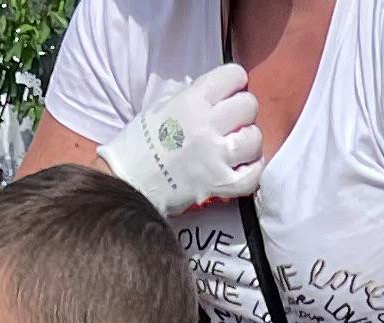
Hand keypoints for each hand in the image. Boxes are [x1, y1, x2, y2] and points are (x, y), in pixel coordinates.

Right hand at [100, 61, 263, 214]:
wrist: (129, 181)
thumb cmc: (143, 142)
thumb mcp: (162, 104)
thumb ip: (191, 94)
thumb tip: (216, 90)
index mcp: (192, 100)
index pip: (233, 76)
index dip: (234, 83)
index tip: (229, 93)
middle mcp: (206, 125)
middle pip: (249, 106)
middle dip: (243, 112)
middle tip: (232, 122)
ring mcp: (215, 156)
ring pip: (255, 139)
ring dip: (249, 142)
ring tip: (236, 147)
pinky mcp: (219, 184)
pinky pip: (253, 175)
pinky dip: (253, 170)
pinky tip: (242, 167)